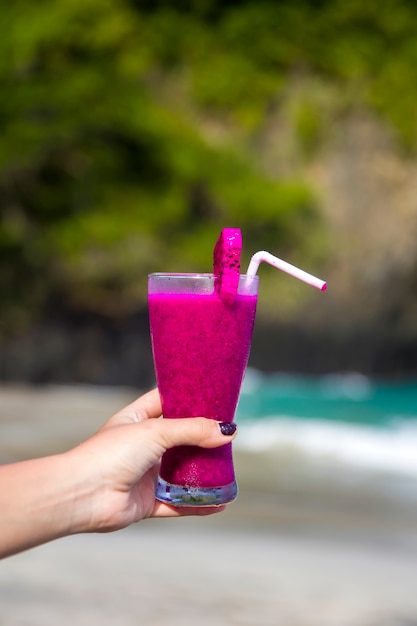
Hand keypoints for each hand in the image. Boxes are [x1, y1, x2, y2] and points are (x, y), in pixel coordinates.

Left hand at [70, 388, 236, 531]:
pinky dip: (198, 504)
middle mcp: (141, 445)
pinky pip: (178, 503)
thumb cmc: (111, 454)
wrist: (82, 496)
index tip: (213, 394)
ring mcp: (145, 473)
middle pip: (179, 438)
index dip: (187, 396)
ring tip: (230, 467)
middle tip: (229, 432)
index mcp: (136, 419)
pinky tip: (220, 503)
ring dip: (204, 472)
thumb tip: (228, 431)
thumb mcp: (155, 432)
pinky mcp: (147, 501)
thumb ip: (192, 430)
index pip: (165, 401)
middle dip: (202, 437)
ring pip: (181, 471)